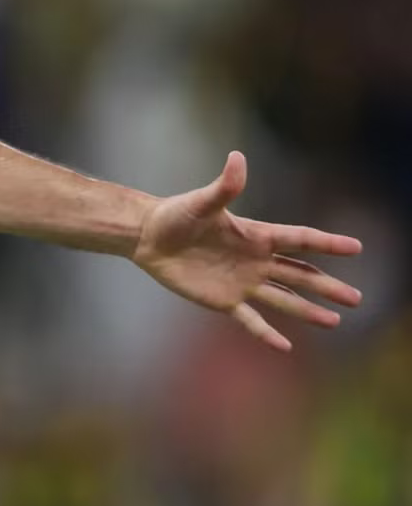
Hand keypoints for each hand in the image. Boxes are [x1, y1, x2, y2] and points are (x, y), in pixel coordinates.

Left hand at [134, 151, 363, 351]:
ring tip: (335, 321)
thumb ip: (224, 186)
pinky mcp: (223, 300)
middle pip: (299, 274)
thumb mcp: (201, 201)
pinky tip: (285, 347)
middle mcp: (256, 261)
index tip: (356, 247)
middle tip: (356, 298)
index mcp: (256, 235)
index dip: (326, 243)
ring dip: (308, 310)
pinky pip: (250, 320)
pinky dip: (266, 333)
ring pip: (283, 299)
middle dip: (327, 286)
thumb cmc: (176, 214)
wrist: (148, 237)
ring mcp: (242, 282)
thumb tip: (238, 158)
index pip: (299, 239)